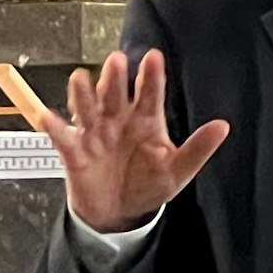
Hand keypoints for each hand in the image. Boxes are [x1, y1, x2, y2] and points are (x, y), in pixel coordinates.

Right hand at [43, 49, 228, 233]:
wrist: (120, 215)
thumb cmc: (148, 186)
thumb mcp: (177, 170)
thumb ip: (198, 148)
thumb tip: (223, 126)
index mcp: (145, 120)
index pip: (149, 94)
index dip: (150, 76)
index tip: (154, 57)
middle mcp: (118, 120)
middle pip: (115, 94)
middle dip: (115, 78)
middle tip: (117, 61)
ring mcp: (95, 133)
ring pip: (87, 108)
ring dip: (83, 94)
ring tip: (81, 79)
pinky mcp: (75, 152)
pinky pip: (63, 138)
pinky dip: (55, 127)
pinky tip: (48, 118)